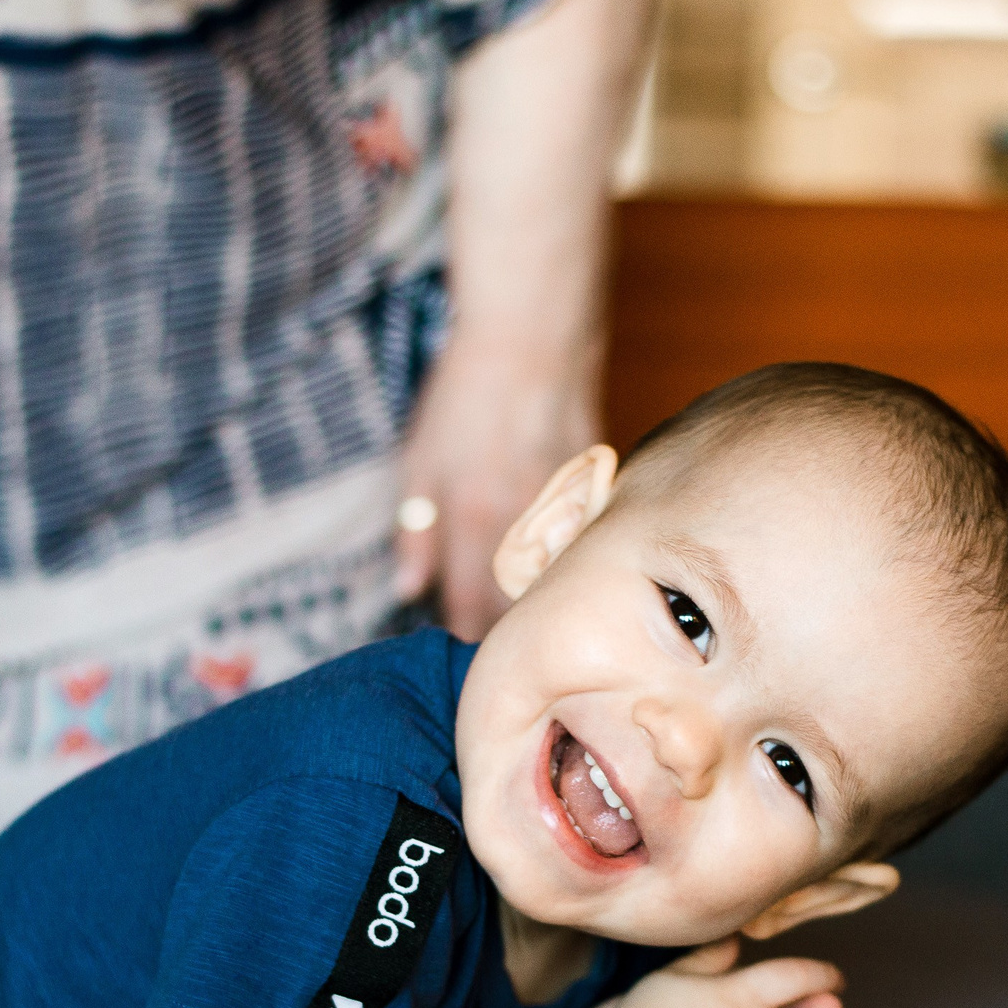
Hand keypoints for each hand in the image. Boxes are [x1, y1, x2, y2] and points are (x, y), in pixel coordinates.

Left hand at [395, 338, 600, 639]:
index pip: (471, 612)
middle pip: (522, 611)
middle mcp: (525, 528)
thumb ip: (413, 532)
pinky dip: (578, 566)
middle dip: (510, 641)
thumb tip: (408, 590)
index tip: (466, 668)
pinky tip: (575, 573)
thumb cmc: (466, 398)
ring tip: (539, 626)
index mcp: (473, 524)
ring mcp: (568, 513)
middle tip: (504, 662)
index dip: (468, 645)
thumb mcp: (418, 461)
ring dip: (547, 609)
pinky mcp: (599, 495)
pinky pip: (588, 547)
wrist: (531, 338)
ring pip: (561, 586)